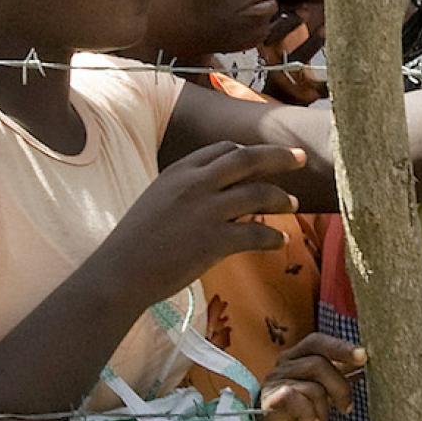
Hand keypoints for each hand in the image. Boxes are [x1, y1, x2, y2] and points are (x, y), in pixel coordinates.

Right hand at [113, 143, 302, 285]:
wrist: (120, 272)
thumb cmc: (135, 241)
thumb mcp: (158, 200)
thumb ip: (188, 190)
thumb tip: (222, 194)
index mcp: (180, 170)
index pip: (224, 148)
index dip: (248, 152)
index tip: (264, 158)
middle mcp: (196, 183)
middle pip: (249, 159)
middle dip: (279, 156)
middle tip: (301, 158)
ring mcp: (207, 211)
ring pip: (259, 194)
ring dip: (281, 198)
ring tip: (294, 204)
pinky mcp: (215, 241)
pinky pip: (256, 235)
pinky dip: (273, 238)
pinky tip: (280, 242)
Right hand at [258, 332, 361, 420]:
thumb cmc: (305, 415)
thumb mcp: (326, 391)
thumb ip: (341, 373)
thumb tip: (366, 361)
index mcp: (297, 357)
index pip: (318, 342)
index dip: (341, 347)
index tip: (364, 358)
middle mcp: (283, 365)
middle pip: (318, 363)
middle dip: (340, 387)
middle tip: (347, 408)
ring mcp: (274, 383)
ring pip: (311, 387)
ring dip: (324, 410)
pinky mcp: (269, 402)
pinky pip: (295, 400)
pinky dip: (309, 415)